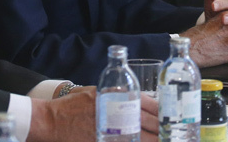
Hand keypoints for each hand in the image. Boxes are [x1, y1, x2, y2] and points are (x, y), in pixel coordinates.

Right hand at [29, 87, 158, 141]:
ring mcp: (112, 129)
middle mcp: (116, 111)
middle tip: (174, 133)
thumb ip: (116, 96)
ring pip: (143, 138)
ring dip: (155, 140)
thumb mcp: (96, 91)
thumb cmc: (74, 104)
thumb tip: (138, 102)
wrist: (53, 120)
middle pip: (150, 122)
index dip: (163, 112)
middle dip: (164, 129)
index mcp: (116, 95)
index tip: (171, 118)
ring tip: (165, 141)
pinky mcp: (105, 141)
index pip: (149, 103)